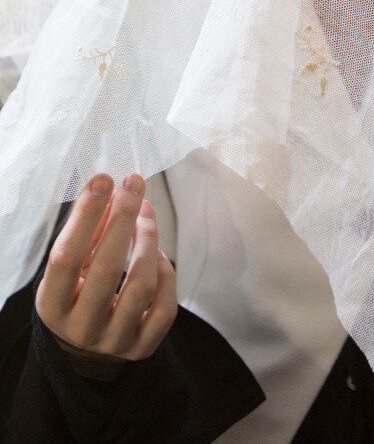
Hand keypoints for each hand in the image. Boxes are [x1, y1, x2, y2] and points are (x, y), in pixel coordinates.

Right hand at [36, 173, 176, 373]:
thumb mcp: (70, 265)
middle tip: (133, 183)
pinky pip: (165, 308)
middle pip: (107, 269)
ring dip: (149, 240)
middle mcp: (80, 328)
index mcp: (52, 306)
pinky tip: (159, 254)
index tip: (103, 179)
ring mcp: (113, 342)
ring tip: (145, 212)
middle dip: (123, 218)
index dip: (85, 216)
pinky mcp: (142, 349)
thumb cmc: (77, 290)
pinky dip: (166, 274)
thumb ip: (87, 230)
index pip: (65, 257)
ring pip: (142, 286)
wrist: (86, 346)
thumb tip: (112, 189)